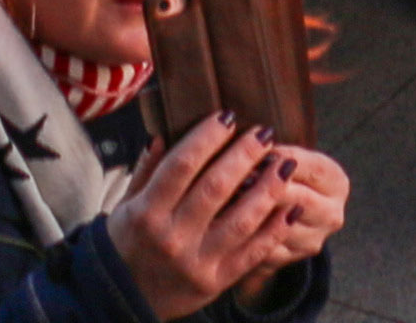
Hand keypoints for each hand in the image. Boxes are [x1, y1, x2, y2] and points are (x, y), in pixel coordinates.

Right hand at [106, 118, 347, 320]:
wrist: (123, 299)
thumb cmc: (126, 243)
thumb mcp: (125, 205)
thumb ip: (146, 170)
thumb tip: (163, 133)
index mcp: (147, 213)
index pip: (181, 165)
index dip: (207, 137)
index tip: (228, 116)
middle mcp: (172, 237)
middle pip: (216, 187)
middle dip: (245, 155)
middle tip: (264, 133)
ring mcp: (196, 262)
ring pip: (241, 220)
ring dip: (268, 189)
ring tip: (285, 164)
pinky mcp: (216, 282)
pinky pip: (253, 254)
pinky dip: (276, 229)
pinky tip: (292, 207)